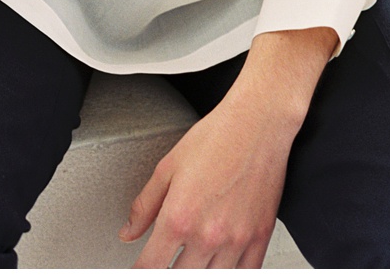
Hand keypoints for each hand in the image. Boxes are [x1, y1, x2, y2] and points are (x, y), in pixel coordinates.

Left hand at [123, 88, 299, 266]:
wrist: (256, 126)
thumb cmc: (214, 140)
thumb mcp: (166, 169)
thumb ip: (144, 206)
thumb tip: (128, 232)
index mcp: (179, 217)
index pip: (152, 265)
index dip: (140, 272)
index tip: (138, 271)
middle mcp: (209, 234)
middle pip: (182, 276)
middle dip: (168, 272)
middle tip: (164, 262)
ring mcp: (238, 239)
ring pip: (213, 278)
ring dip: (197, 272)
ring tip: (189, 262)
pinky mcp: (262, 236)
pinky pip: (247, 271)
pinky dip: (231, 273)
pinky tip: (220, 266)